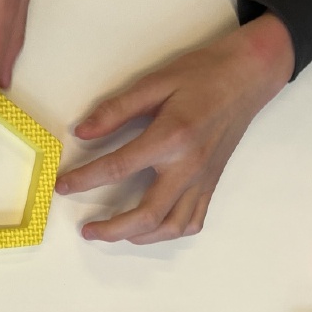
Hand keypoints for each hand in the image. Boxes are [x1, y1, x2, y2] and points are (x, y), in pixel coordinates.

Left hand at [55, 13, 293, 244]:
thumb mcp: (155, 82)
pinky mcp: (211, 185)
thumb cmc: (203, 74)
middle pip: (146, 215)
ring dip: (139, 237)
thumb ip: (116, 110)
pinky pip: (192, 221)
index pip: (118, 167)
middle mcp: (188, 167)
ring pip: (171, 227)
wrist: (248, 76)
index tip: (63, 185)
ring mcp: (203, 180)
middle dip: (112, 229)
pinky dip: (169, 232)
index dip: (85, 180)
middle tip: (87, 230)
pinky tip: (151, 227)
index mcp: (171, 138)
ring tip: (115, 232)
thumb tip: (82, 132)